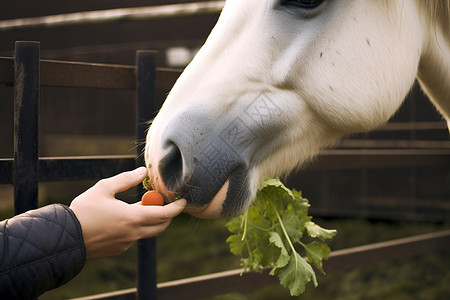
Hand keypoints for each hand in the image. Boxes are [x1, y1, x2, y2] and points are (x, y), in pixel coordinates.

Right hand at [69, 167, 185, 258]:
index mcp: (132, 217)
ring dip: (150, 220)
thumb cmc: (84, 210)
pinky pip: (134, 238)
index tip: (184, 201)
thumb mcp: (104, 188)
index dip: (176, 207)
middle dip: (167, 215)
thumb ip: (126, 179)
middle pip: (160, 226)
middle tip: (165, 203)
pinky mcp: (119, 249)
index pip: (164, 214)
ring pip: (147, 232)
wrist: (65, 238)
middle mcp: (133, 233)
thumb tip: (143, 172)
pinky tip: (120, 220)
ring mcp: (127, 244)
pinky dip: (135, 228)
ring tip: (138, 207)